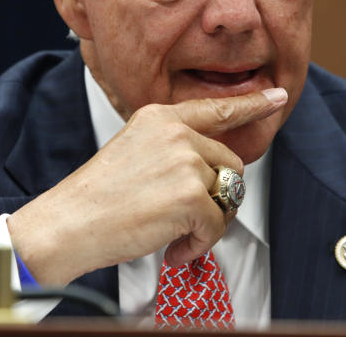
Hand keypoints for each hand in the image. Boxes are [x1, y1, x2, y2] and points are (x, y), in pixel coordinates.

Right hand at [6, 87, 287, 285]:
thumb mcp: (135, 152)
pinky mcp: (191, 195)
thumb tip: (212, 171)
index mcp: (160, 117)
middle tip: (185, 219)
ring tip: (172, 234)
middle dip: (216, 197)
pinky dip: (198, 245)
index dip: (251, 104)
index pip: (215, 109)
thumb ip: (173, 149)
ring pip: (226, 197)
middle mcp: (176, 132)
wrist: (69, 223)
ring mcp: (185, 161)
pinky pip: (217, 226)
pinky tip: (170, 248)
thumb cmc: (97, 198)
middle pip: (229, 164)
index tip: (276, 96)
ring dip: (206, 225)